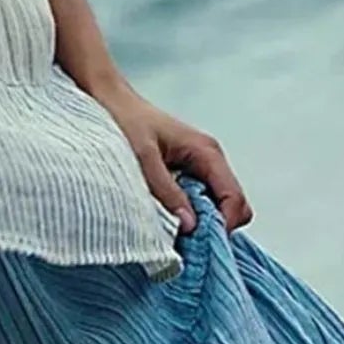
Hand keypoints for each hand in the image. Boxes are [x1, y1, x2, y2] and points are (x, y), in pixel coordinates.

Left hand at [90, 74, 251, 233]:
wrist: (109, 100)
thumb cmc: (125, 121)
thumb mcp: (143, 159)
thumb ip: (167, 191)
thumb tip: (190, 225)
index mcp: (207, 153)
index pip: (235, 198)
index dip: (223, 225)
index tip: (197, 243)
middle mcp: (209, 160)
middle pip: (234, 205)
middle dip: (215, 226)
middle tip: (184, 239)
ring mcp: (199, 168)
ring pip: (217, 206)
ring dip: (200, 222)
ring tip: (171, 228)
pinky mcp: (185, 174)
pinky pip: (199, 202)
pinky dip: (188, 215)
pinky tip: (166, 217)